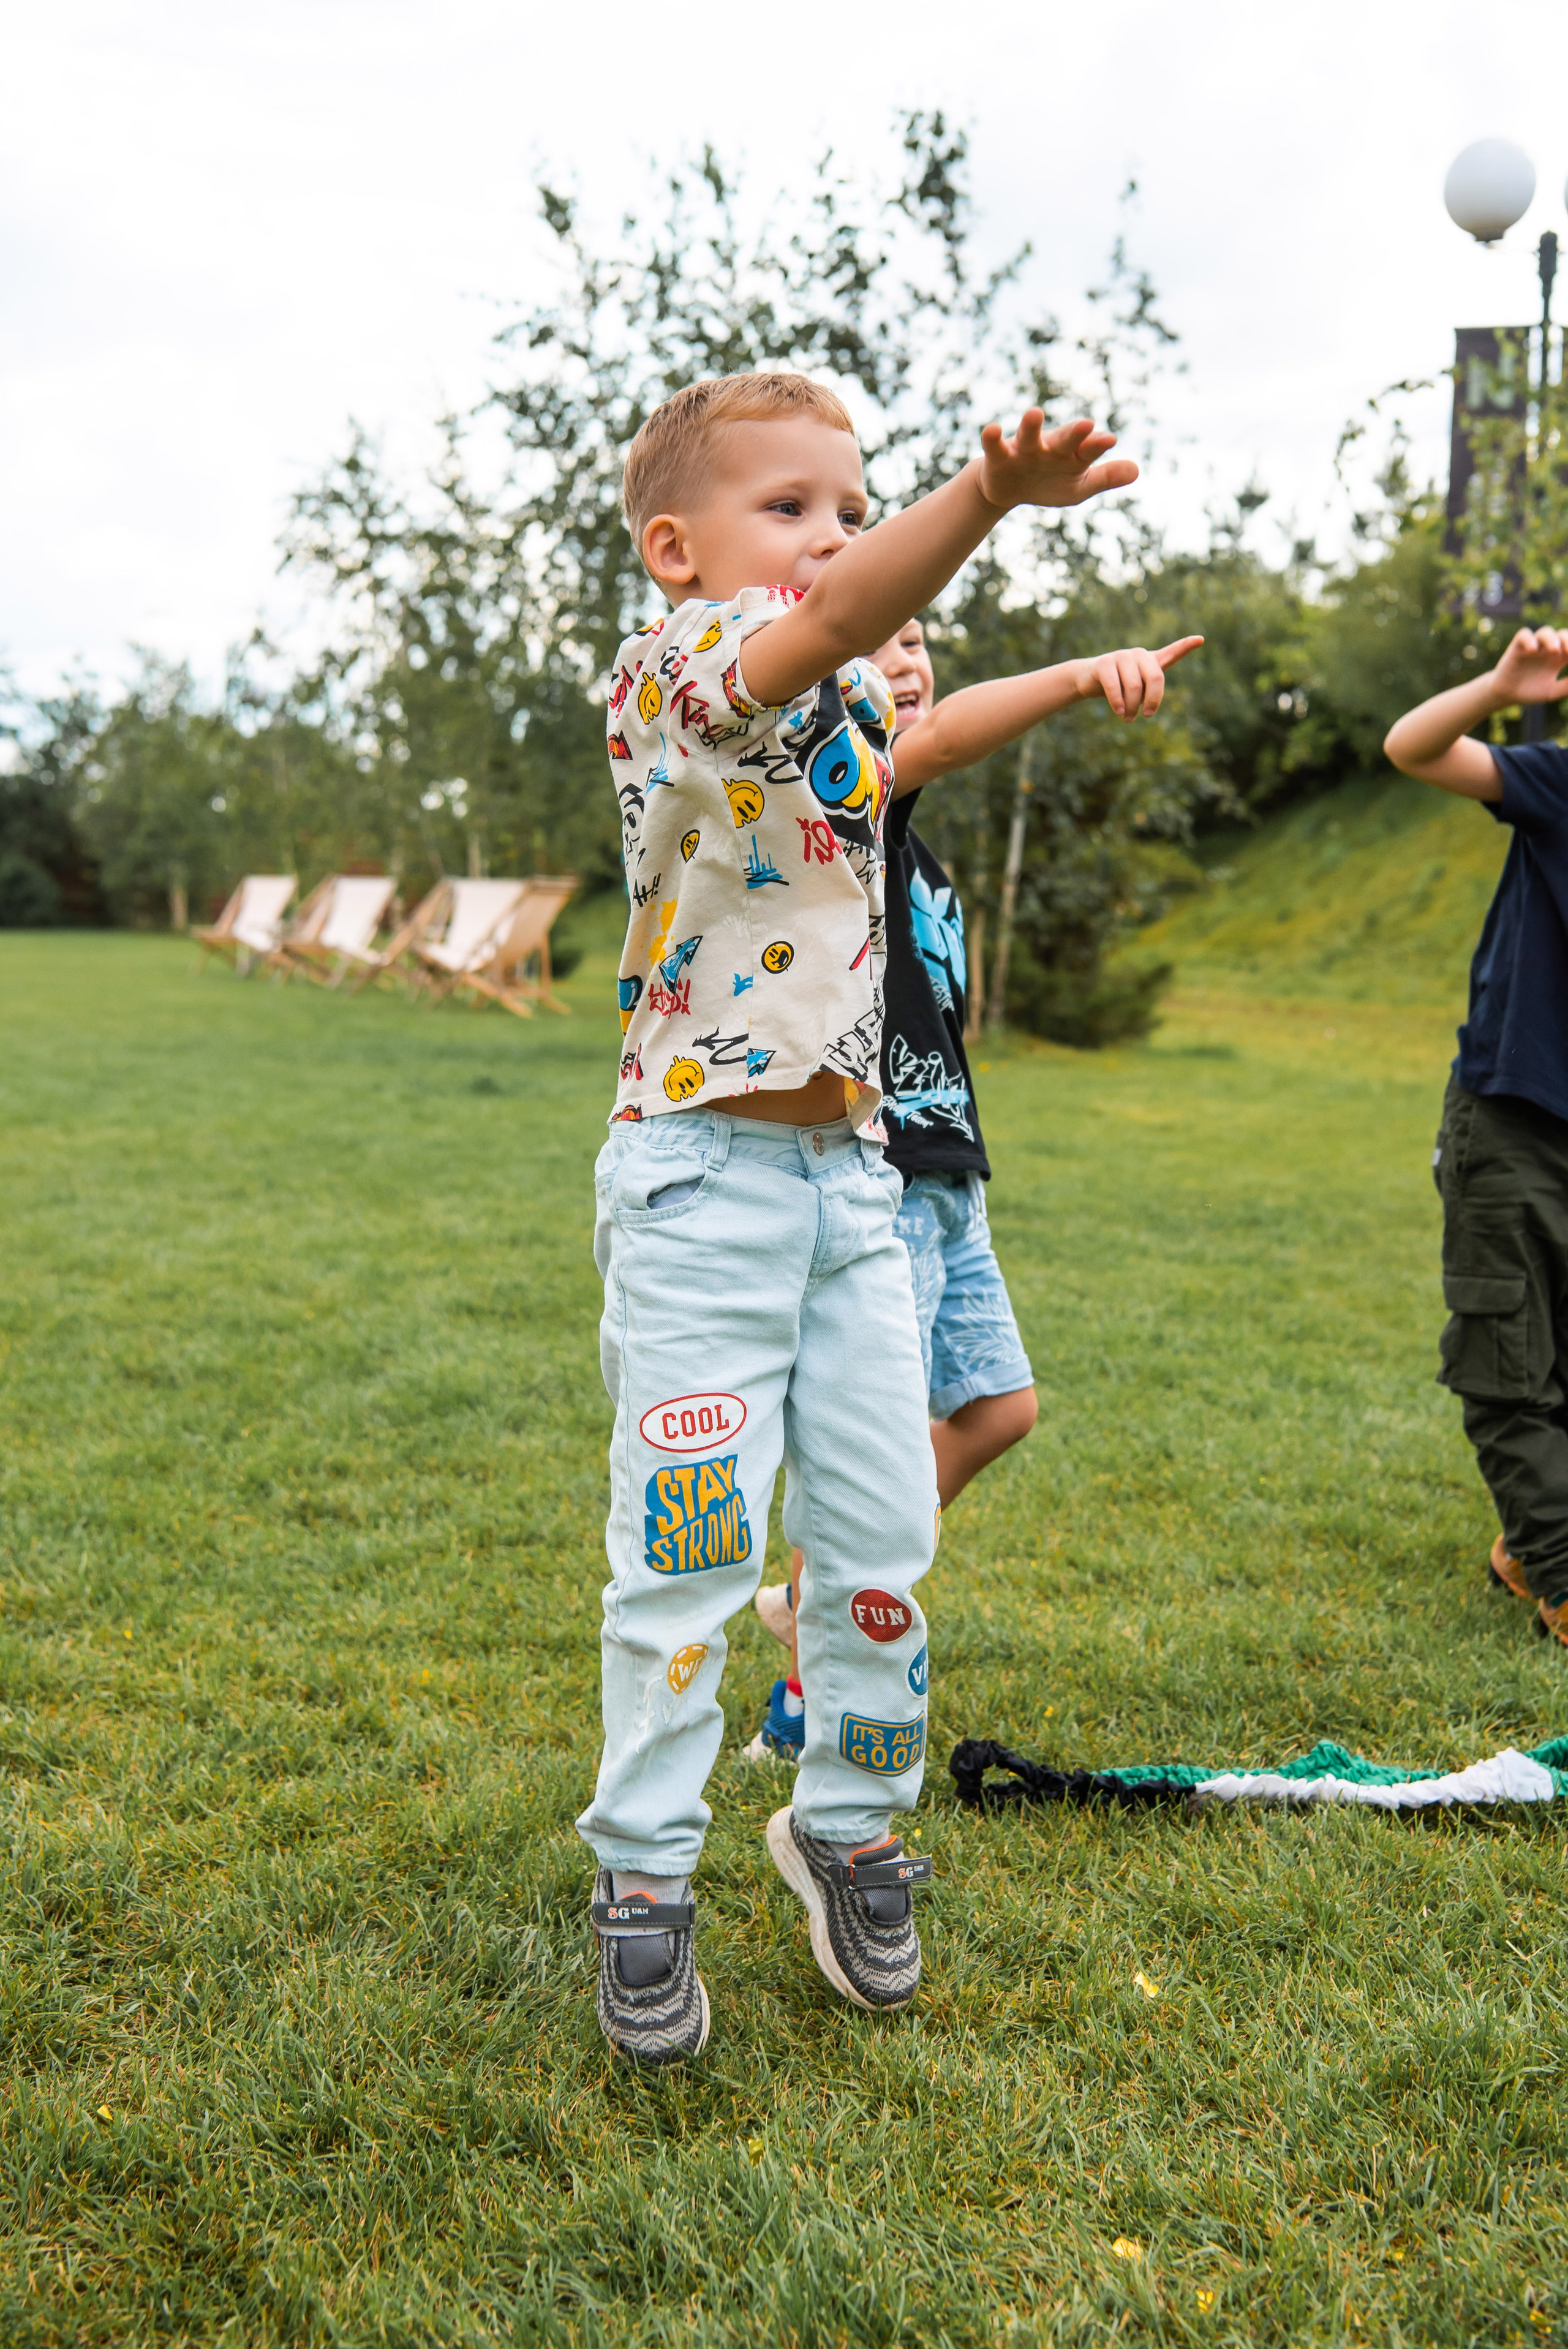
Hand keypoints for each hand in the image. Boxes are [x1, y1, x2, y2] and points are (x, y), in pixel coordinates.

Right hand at [977, 411, 1139, 511]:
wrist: (1010, 488)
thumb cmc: (1050, 482)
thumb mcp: (1080, 486)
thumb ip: (1105, 477)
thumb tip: (1137, 470)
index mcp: (1073, 454)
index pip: (1088, 449)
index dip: (1097, 445)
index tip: (1109, 440)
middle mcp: (1051, 447)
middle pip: (1065, 438)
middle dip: (1074, 433)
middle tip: (1086, 424)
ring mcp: (1025, 449)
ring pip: (1029, 435)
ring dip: (1031, 425)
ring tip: (1034, 413)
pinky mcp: (1000, 456)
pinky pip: (995, 446)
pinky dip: (992, 438)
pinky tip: (991, 429)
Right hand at [1077, 637, 1203, 719]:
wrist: (1088, 680)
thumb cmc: (1119, 686)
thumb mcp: (1137, 690)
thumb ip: (1148, 695)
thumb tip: (1149, 709)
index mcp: (1150, 661)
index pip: (1172, 652)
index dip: (1185, 646)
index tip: (1200, 639)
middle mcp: (1139, 654)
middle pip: (1155, 678)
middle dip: (1152, 701)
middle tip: (1147, 716)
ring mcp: (1121, 656)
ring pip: (1134, 686)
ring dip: (1131, 707)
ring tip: (1128, 718)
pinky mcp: (1104, 663)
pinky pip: (1114, 686)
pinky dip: (1118, 702)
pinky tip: (1119, 711)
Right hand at [1492, 626, 1567, 706]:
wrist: (1507, 695)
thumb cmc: (1531, 692)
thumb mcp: (1552, 692)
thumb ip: (1566, 687)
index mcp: (1559, 658)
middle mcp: (1547, 649)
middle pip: (1562, 634)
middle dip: (1567, 639)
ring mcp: (1533, 647)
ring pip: (1545, 632)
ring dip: (1551, 638)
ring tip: (1554, 650)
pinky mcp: (1517, 647)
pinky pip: (1523, 635)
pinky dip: (1529, 639)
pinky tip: (1533, 650)